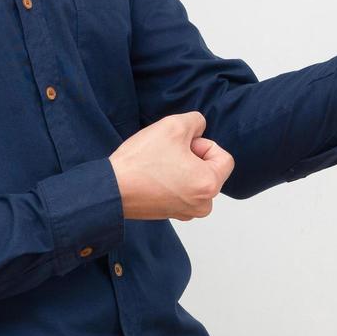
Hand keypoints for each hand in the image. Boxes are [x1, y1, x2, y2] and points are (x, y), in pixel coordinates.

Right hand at [107, 111, 234, 220]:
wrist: (112, 188)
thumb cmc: (142, 161)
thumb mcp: (174, 125)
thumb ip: (196, 121)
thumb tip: (199, 128)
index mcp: (209, 185)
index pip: (224, 158)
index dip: (203, 144)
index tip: (182, 145)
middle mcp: (202, 205)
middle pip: (210, 170)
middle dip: (193, 157)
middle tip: (169, 152)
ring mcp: (186, 212)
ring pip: (195, 180)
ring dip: (183, 168)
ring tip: (160, 164)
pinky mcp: (171, 214)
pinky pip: (182, 190)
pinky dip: (173, 180)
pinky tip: (154, 174)